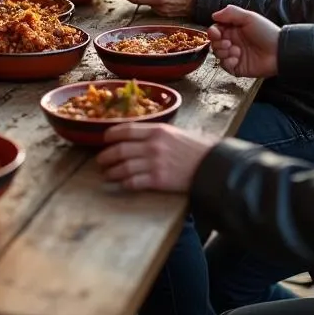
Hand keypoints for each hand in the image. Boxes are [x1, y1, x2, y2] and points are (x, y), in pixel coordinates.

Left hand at [96, 123, 213, 191]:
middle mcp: (152, 145)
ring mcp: (154, 163)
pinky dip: (125, 183)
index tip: (104, 139)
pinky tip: (121, 184)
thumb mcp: (176, 133)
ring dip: (112, 171)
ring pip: (124, 167)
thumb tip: (140, 137)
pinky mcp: (158, 180)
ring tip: (106, 174)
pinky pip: (134, 182)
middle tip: (100, 161)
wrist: (213, 165)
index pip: (126, 130)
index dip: (111, 134)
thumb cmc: (198, 148)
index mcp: (157, 130)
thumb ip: (158, 134)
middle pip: (120, 149)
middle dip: (106, 156)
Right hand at [209, 6, 279, 77]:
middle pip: (214, 43)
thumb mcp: (250, 17)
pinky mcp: (237, 67)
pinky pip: (225, 66)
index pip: (215, 30)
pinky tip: (237, 59)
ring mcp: (234, 55)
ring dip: (223, 52)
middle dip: (218, 43)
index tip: (216, 33)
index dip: (213, 32)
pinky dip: (228, 62)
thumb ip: (231, 13)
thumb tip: (214, 15)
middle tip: (228, 43)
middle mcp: (232, 42)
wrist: (279, 51)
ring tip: (236, 51)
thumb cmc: (266, 32)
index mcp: (234, 29)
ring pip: (218, 55)